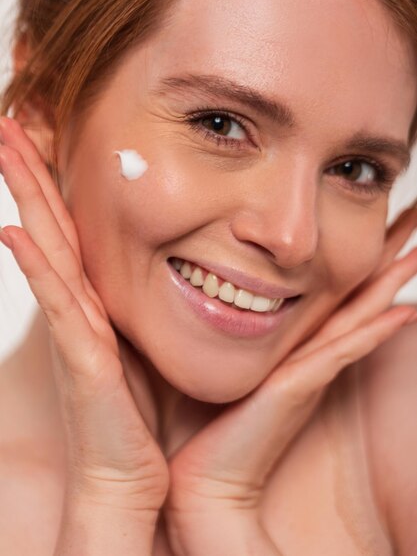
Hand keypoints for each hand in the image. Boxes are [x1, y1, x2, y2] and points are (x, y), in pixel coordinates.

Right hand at [0, 118, 168, 553]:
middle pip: (53, 223)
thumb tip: (195, 271)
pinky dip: (34, 268)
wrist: (143, 477)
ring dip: (25, 196)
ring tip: (5, 145)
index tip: (53, 132)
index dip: (61, 179)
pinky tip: (12, 231)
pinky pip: (57, 303)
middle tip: (12, 116)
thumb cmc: (154, 413)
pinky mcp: (81, 360)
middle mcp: (82, 307)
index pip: (77, 227)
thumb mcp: (162, 345)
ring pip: (46, 248)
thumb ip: (166, 306)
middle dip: (31, 169)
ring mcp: (76, 330)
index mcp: (102, 301)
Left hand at [164, 202, 416, 555]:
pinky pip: (343, 351)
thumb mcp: (221, 358)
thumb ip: (225, 330)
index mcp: (295, 342)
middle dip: (387, 259)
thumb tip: (212, 291)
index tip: (381, 223)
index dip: (359, 259)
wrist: (208, 476)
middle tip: (413, 220)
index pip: (334, 290)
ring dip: (390, 284)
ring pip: (360, 316)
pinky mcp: (301, 386)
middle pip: (357, 295)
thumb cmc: (210, 420)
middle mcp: (311, 352)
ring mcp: (311, 369)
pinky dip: (373, 331)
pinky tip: (403, 311)